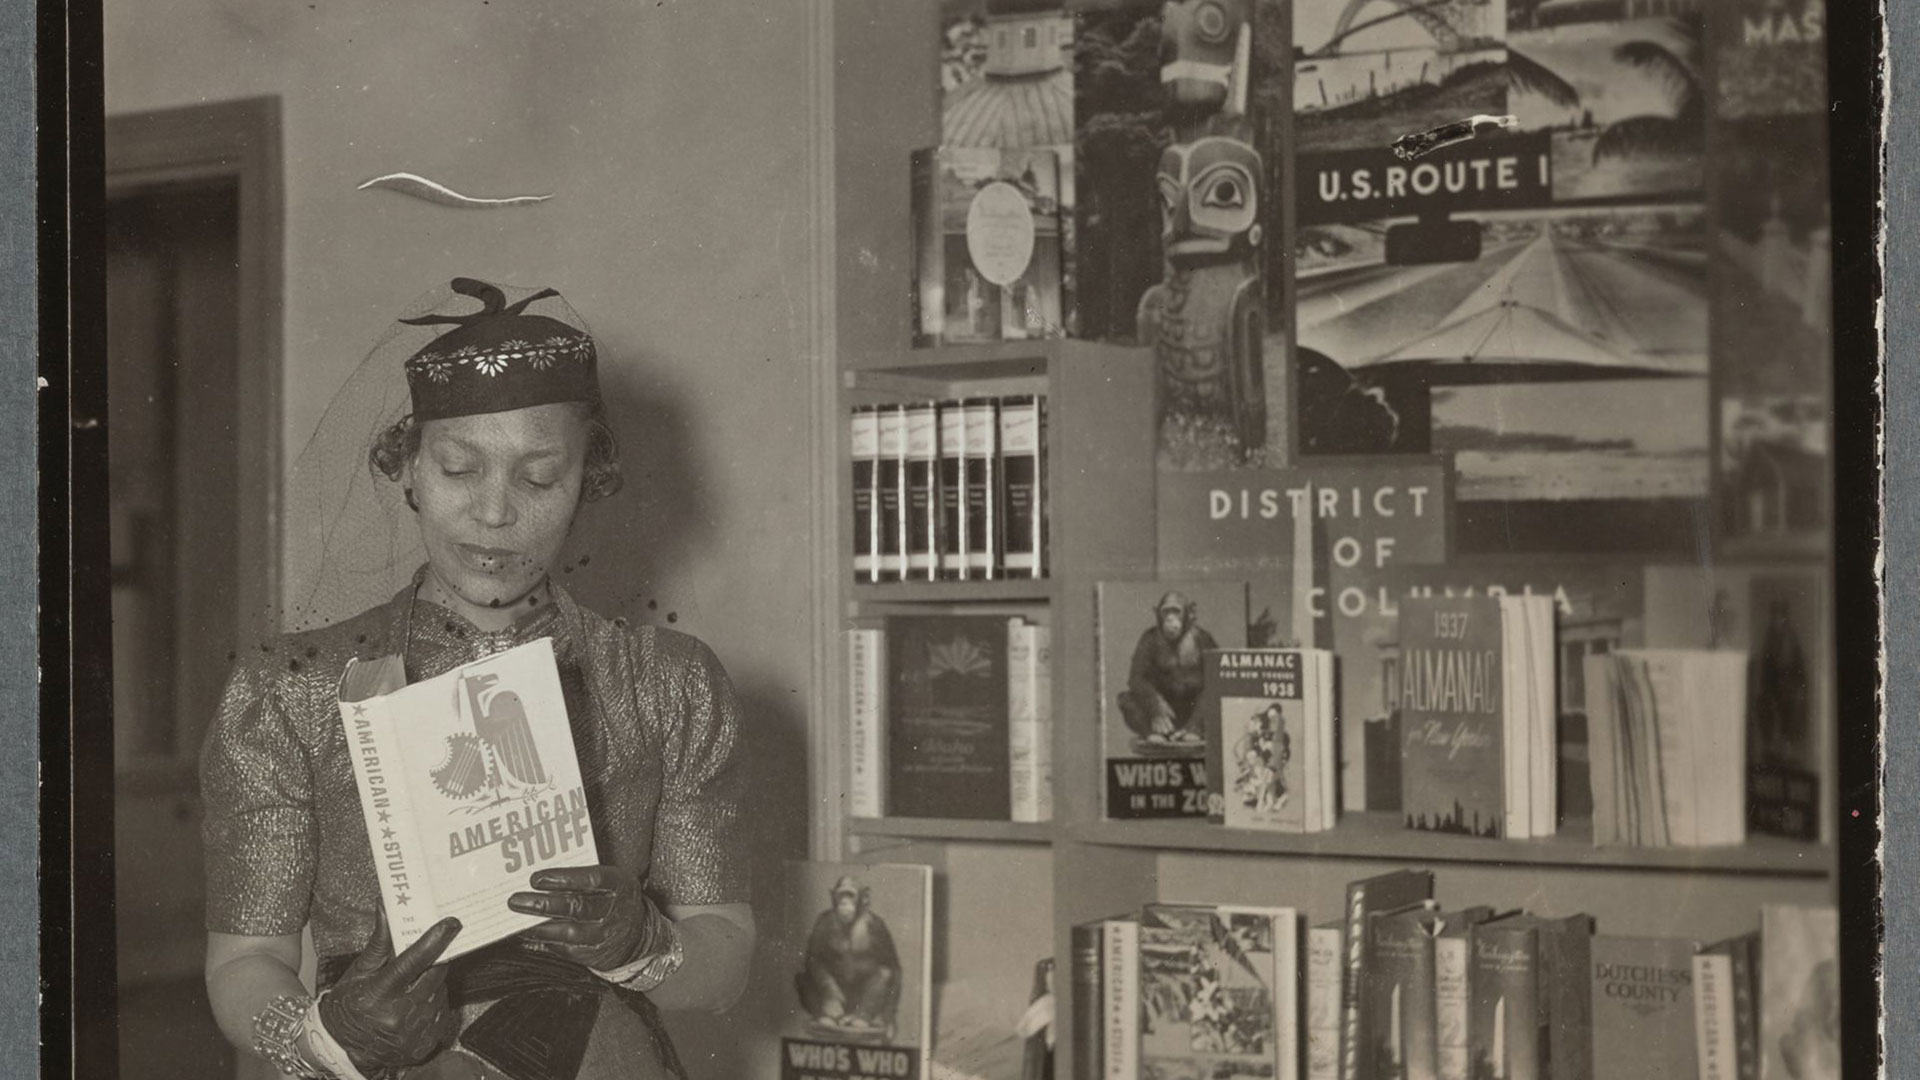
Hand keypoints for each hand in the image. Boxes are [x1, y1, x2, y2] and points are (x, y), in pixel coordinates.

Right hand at [317, 912, 462, 1071]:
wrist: (344, 1049)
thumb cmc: (348, 1006)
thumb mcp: (359, 972)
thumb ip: (379, 942)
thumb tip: (386, 909)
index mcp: (379, 994)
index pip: (413, 962)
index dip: (434, 941)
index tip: (450, 924)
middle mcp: (399, 1015)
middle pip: (435, 973)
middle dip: (435, 960)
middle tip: (428, 955)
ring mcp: (414, 1032)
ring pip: (441, 991)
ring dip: (433, 982)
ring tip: (413, 985)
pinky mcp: (426, 1043)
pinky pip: (443, 1011)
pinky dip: (434, 1002)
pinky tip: (417, 1003)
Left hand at [507, 865, 671, 971]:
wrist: (639, 935)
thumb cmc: (615, 899)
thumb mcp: (612, 881)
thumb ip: (584, 876)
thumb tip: (544, 875)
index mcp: (618, 885)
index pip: (592, 879)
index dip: (564, 878)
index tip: (536, 878)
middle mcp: (612, 910)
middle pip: (576, 907)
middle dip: (543, 904)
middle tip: (516, 900)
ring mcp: (603, 935)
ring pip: (568, 932)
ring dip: (539, 927)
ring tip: (517, 921)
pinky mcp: (593, 954)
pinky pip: (565, 950)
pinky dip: (545, 943)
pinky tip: (528, 937)